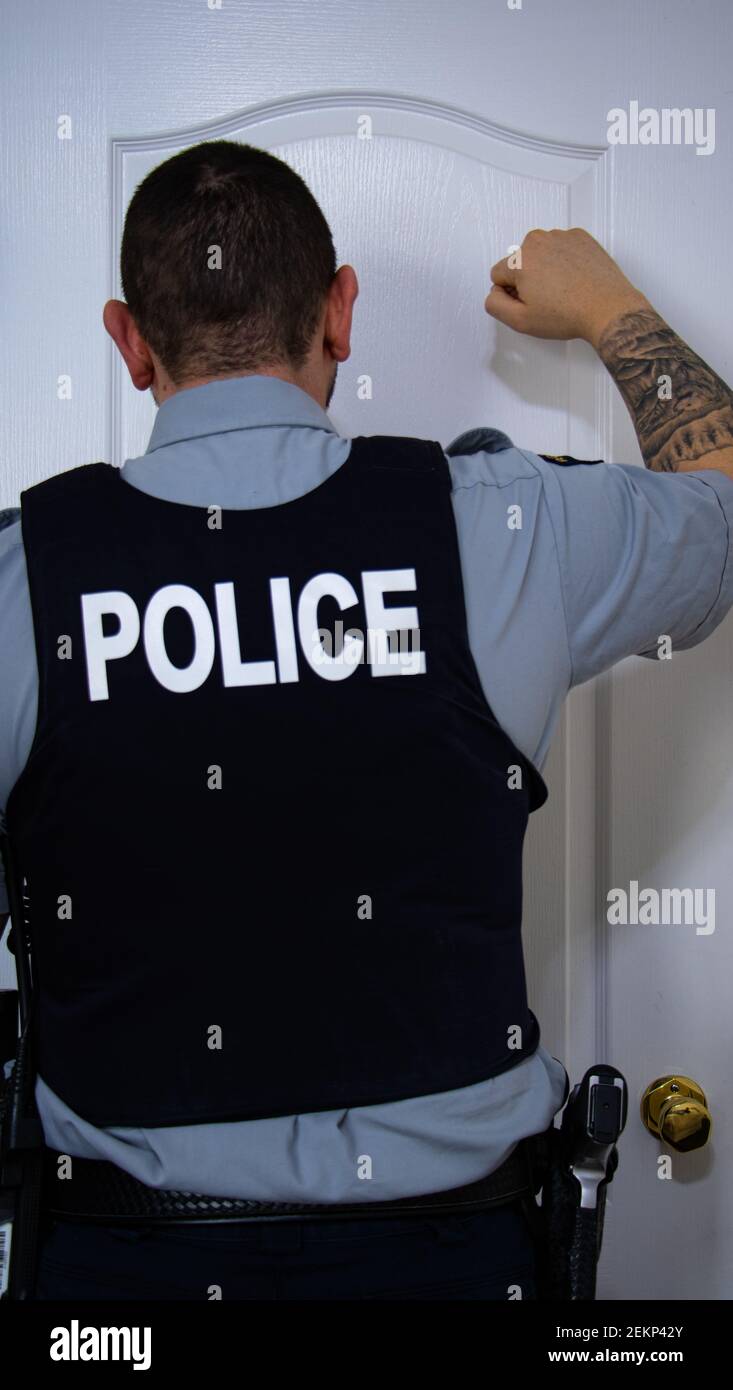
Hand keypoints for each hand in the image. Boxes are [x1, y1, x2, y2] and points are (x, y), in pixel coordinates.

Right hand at [485, 228, 649, 348]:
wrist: (608, 308)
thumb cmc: (568, 314)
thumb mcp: (520, 321)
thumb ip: (494, 305)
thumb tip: (494, 292)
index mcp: (519, 259)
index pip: (498, 275)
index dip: (510, 293)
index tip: (529, 303)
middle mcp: (538, 240)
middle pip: (520, 262)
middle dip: (528, 279)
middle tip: (548, 299)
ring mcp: (561, 236)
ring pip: (541, 254)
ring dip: (547, 269)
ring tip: (564, 290)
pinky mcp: (581, 237)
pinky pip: (562, 248)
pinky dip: (565, 262)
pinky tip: (576, 279)